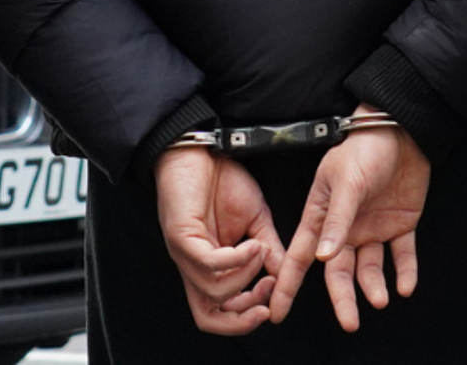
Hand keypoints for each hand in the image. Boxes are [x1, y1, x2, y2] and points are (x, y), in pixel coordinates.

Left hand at [155, 146, 284, 334]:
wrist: (202, 147)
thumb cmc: (223, 180)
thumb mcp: (256, 221)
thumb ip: (269, 250)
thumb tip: (286, 278)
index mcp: (208, 267)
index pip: (218, 313)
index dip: (245, 319)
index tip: (272, 301)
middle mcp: (192, 266)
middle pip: (207, 316)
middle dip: (241, 318)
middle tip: (267, 298)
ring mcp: (184, 253)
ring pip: (212, 292)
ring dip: (246, 277)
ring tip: (263, 250)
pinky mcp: (181, 236)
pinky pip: (208, 263)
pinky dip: (236, 260)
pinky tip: (253, 244)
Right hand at [270, 107, 431, 331]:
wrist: (402, 128)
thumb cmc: (364, 148)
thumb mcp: (345, 181)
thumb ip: (336, 220)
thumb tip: (321, 258)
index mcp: (321, 215)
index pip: (300, 256)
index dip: (288, 284)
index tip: (278, 312)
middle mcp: (344, 227)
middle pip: (337, 271)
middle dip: (342, 299)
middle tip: (349, 323)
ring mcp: (372, 227)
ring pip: (369, 269)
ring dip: (373, 287)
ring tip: (381, 299)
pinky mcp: (399, 225)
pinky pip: (402, 256)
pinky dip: (405, 273)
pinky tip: (406, 287)